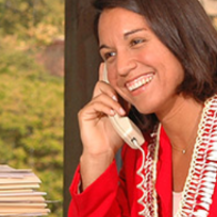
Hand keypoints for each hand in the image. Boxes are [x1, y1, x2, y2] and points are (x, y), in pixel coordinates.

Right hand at [78, 64, 128, 188]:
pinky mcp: (84, 113)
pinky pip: (95, 103)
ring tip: (120, 112)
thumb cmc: (114, 137)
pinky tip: (112, 114)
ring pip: (101, 92)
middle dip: (114, 89)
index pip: (106, 84)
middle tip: (122, 102)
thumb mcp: (125, 118)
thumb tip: (131, 93)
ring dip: (113, 101)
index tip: (108, 65)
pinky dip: (106, 107)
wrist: (105, 151)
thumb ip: (126, 105)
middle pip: (103, 84)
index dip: (107, 73)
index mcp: (106, 102)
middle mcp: (96, 102)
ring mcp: (90, 107)